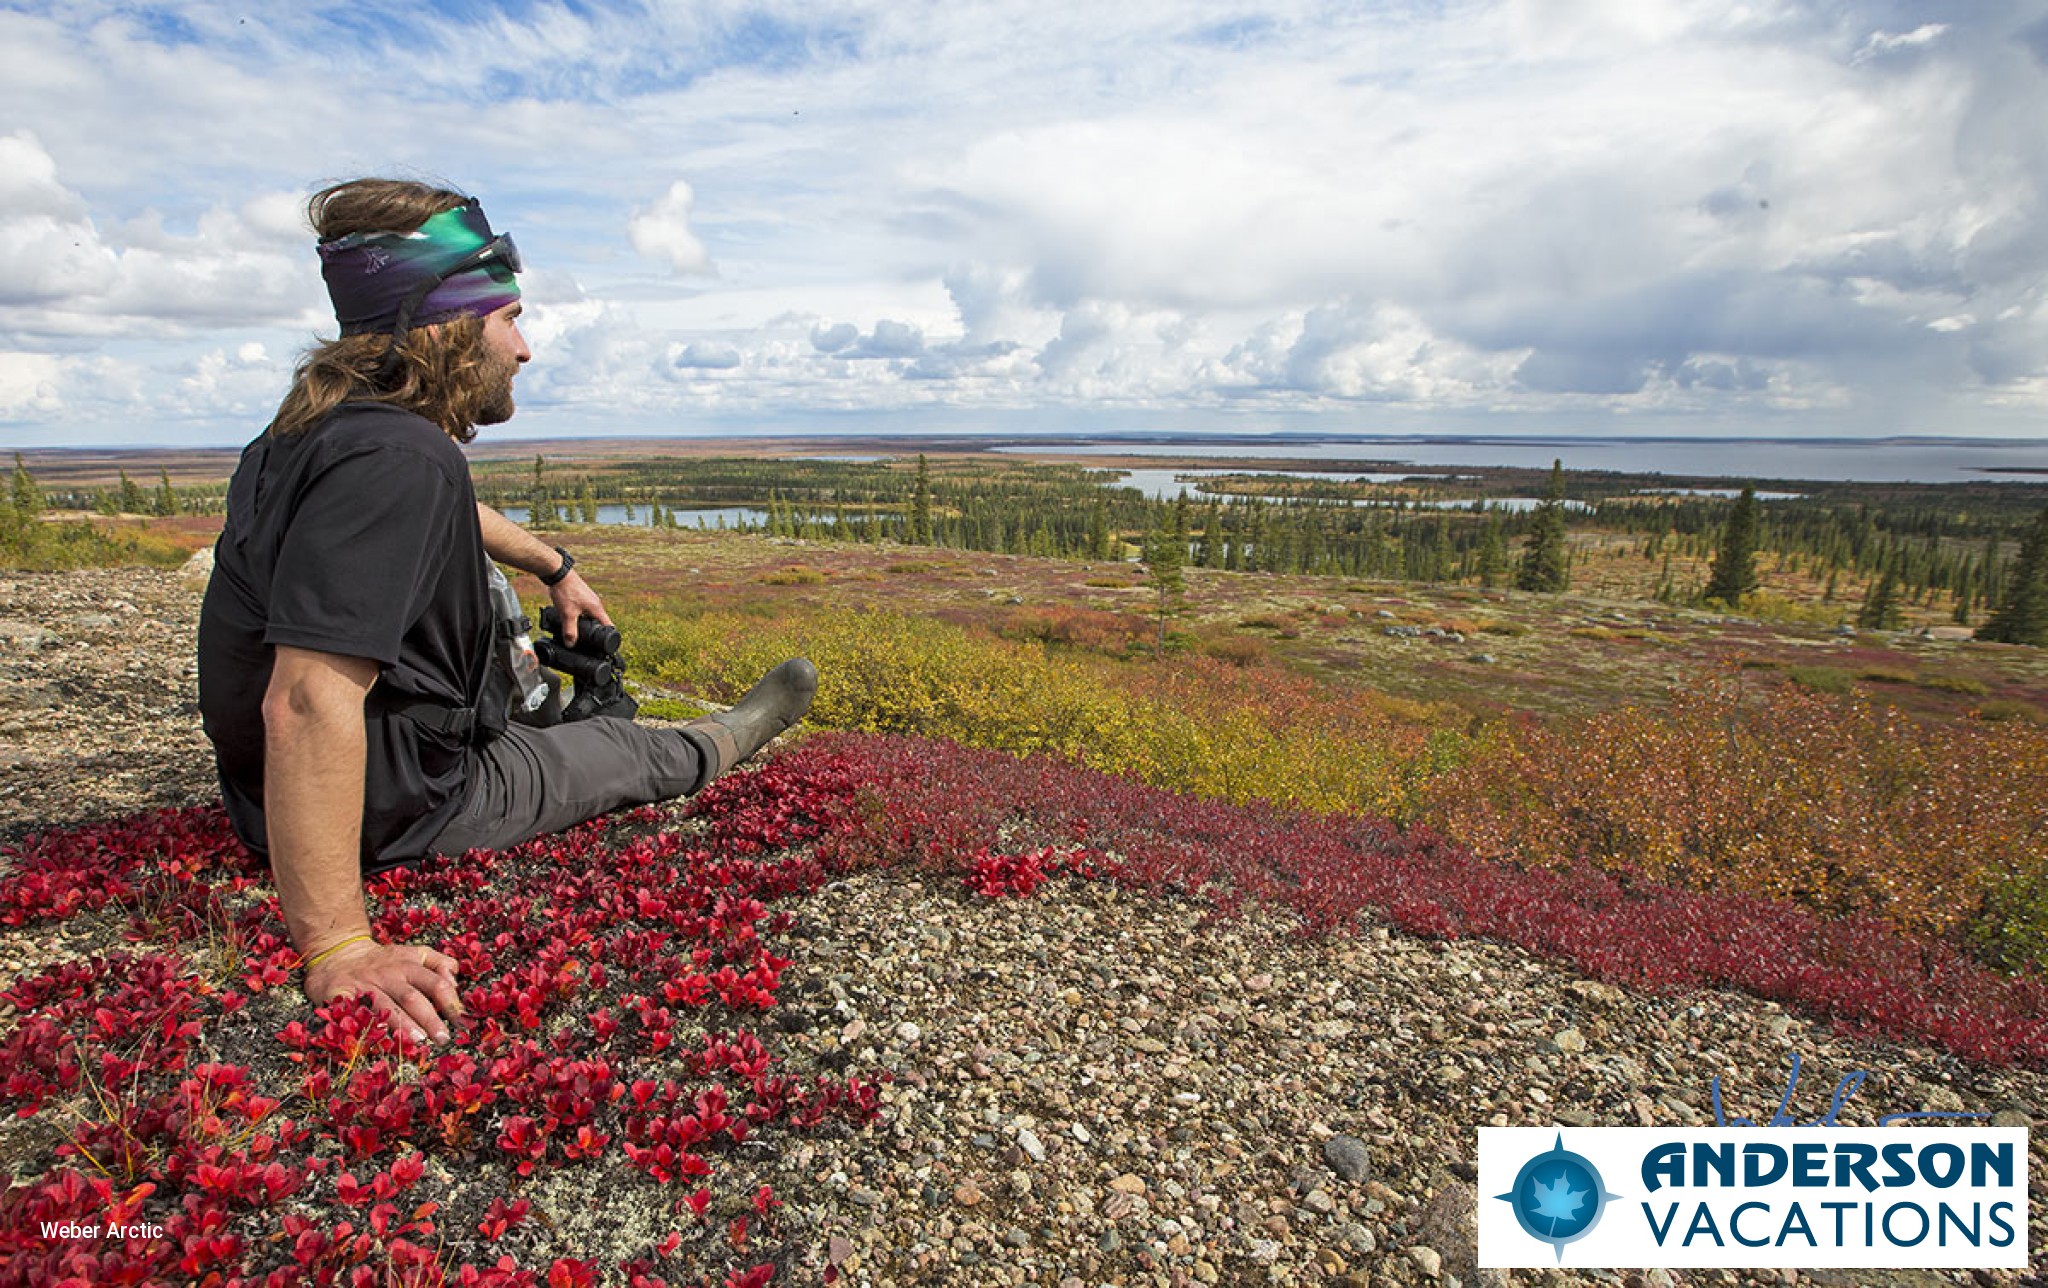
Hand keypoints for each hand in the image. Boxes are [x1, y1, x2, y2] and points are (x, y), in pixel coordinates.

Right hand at [303, 937, 462, 1042]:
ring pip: (385, 1006)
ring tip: (418, 1041)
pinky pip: (353, 1011)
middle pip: (412, 997)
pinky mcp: (341, 994)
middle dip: (430, 1019)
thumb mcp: (414, 953)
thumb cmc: (384, 960)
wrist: (337, 952)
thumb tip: (455, 981)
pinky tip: (374, 1039)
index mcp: (410, 965)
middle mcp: (389, 975)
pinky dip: (363, 1023)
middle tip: (444, 1039)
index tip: (461, 1021)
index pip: (435, 983)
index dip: (450, 1002)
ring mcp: (365, 986)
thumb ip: (439, 963)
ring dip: (402, 1024)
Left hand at [547, 569, 609, 646]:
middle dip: (593, 632)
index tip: (603, 646)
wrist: (558, 574)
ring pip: (590, 616)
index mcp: (597, 609)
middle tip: (587, 641)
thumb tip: (571, 644)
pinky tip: (570, 618)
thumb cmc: (566, 591)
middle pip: (599, 622)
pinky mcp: (581, 597)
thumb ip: (570, 631)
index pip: (609, 627)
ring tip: (577, 630)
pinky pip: (584, 610)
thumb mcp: (567, 614)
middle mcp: (595, 604)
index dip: (608, 637)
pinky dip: (579, 616)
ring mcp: (589, 600)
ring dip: (585, 623)